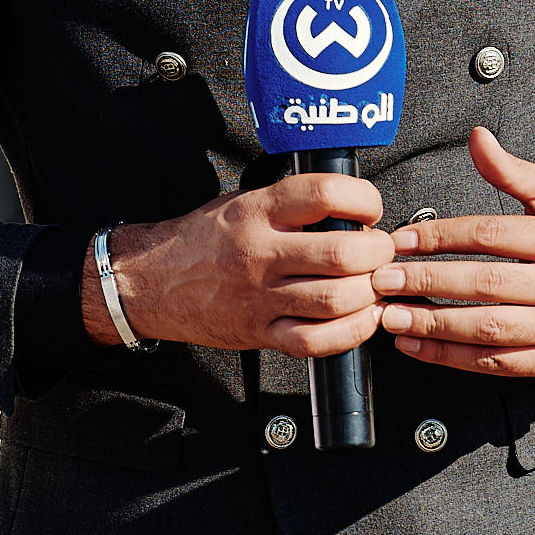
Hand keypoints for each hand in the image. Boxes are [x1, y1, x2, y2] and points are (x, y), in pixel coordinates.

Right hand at [80, 174, 394, 357]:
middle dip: (377, 253)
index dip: (364, 200)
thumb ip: (292, 204)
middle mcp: (259, 253)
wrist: (152, 280)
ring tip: (375, 284)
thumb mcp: (244, 202)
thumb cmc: (205, 238)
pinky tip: (361, 318)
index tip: (371, 210)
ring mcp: (259, 297)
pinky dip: (350, 333)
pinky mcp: (259, 333)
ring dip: (369, 294)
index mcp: (258, 211)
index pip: (325, 194)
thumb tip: (351, 207)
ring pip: (334, 300)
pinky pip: (314, 341)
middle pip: (341, 254)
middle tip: (382, 251)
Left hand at [370, 127, 534, 376]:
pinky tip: (414, 344)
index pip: (493, 235)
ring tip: (389, 314)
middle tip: (382, 278)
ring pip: (487, 328)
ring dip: (431, 323)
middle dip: (428, 281)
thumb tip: (477, 138)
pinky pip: (492, 362)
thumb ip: (513, 172)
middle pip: (486, 283)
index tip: (400, 239)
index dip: (442, 237)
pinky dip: (448, 356)